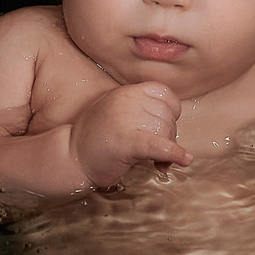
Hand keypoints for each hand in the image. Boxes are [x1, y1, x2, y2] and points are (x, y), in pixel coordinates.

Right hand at [69, 81, 191, 185]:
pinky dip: (174, 153)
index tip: (164, 127)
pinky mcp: (126, 142)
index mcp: (125, 92)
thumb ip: (142, 114)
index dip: (171, 112)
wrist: (70, 157)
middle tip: (158, 153)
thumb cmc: (96, 139)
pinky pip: (157, 145)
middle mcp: (126, 101)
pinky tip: (184, 159)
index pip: (164, 93)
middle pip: (166, 116)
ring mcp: (125, 120)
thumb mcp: (118, 114)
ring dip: (168, 151)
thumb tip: (172, 133)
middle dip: (168, 137)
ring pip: (165, 132)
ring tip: (156, 162)